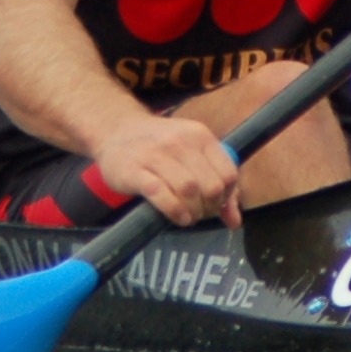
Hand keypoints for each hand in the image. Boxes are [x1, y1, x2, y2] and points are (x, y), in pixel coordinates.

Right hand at [92, 115, 242, 228]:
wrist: (116, 131)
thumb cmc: (159, 147)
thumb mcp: (192, 156)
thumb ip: (216, 184)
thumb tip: (234, 221)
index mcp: (199, 135)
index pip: (228, 173)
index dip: (227, 196)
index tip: (216, 204)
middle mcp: (180, 142)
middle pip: (210, 185)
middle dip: (210, 207)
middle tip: (200, 213)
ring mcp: (155, 154)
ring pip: (188, 190)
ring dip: (193, 212)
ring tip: (188, 216)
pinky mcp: (133, 170)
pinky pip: (160, 194)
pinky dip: (175, 211)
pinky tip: (178, 217)